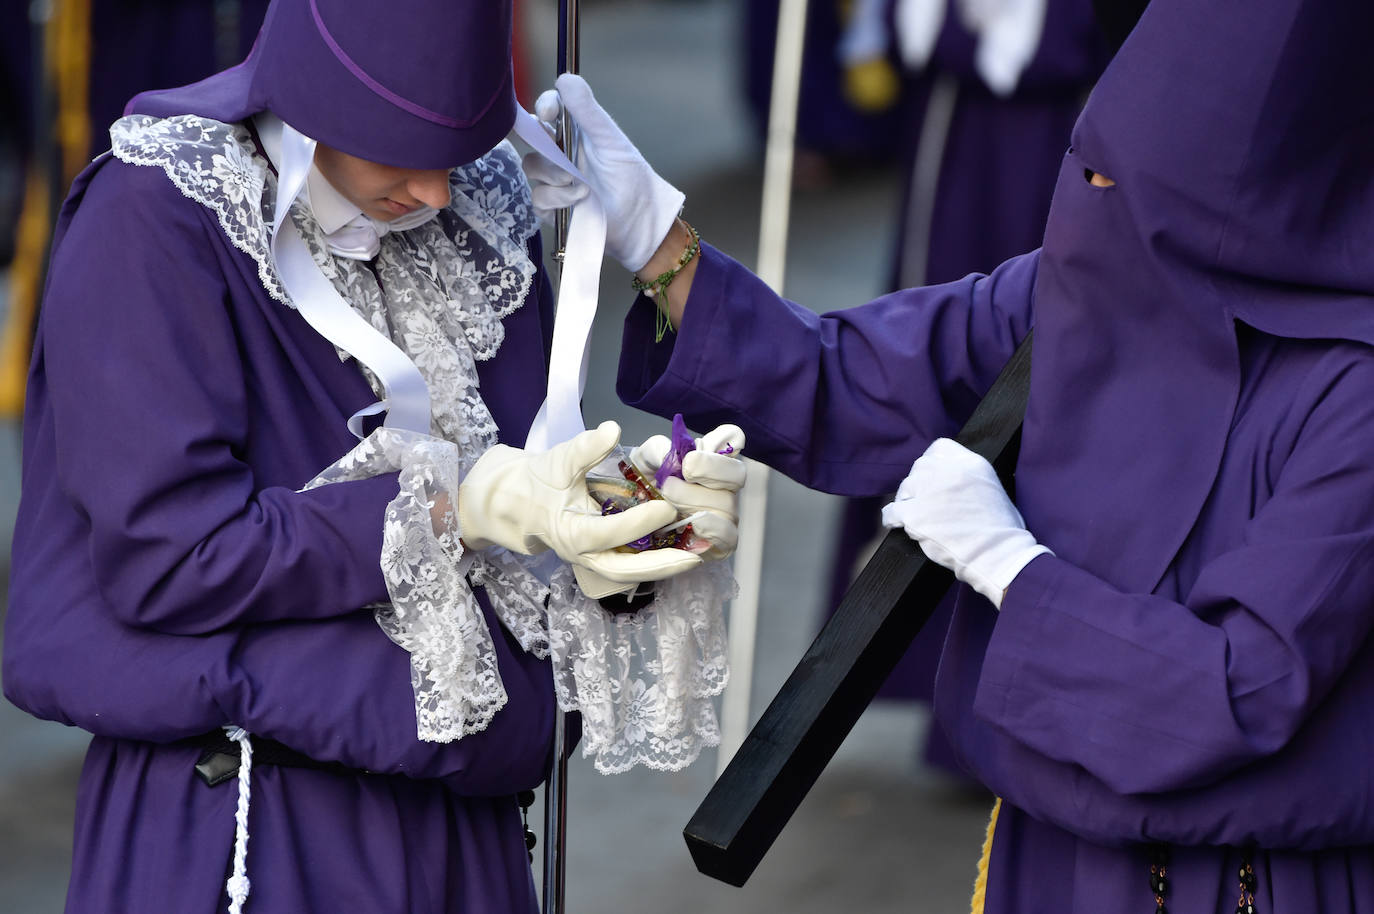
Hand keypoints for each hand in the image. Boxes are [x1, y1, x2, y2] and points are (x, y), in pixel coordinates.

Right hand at [459, 421, 701, 590]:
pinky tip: (682, 548)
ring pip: (630, 571)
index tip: (666, 507)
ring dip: (663, 566)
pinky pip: (631, 562)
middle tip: (695, 556)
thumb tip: (611, 429)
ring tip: (696, 556)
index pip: (607, 533)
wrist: (509, 503)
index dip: (638, 522)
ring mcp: (592, 558)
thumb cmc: (533, 481)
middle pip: (624, 569)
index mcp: (569, 533)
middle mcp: (583, 553)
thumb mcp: (556, 461)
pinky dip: (655, 558)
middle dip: (660, 565)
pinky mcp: (601, 554)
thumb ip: (583, 448)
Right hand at [521, 74, 684, 271]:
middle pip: (531, 137)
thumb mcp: (609, 138)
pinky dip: (558, 199)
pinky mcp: (550, 206)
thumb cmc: (629, 175)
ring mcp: (552, 179)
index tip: (550, 112)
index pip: (547, 110)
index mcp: (573, 132)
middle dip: (543, 142)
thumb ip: (587, 109)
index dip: (544, 107)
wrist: (638, 217)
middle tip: (561, 151)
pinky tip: (579, 201)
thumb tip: (565, 78)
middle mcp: (559, 153)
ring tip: (582, 185)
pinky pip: (538, 197)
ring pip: (532, 167)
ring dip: (555, 175)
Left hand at [631, 424, 746, 560]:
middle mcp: (722, 485)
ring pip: (727, 503)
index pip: (732, 439)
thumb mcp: (642, 465)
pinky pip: (729, 535)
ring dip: (696, 500)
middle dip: (709, 469)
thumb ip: (657, 450)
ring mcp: (725, 514)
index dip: (727, 438)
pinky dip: (714, 527)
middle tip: (677, 475)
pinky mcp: (722, 543)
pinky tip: (696, 523)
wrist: (634, 531)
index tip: (696, 449)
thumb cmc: (643, 492)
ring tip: (668, 500)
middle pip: (737, 472)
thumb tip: (670, 452)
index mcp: (707, 459)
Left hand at [879, 438, 1049, 608]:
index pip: (940, 448)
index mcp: (970, 463)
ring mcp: (930, 492)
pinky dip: (892, 519)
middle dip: (918, 482)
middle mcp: (948, 471)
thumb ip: (968, 478)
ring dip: (907, 499)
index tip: (931, 476)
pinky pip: (892, 512)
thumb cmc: (1002, 529)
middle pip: (920, 466)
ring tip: (914, 514)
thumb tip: (947, 484)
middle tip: (921, 499)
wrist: (998, 554)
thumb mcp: (991, 488)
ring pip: (906, 487)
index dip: (932, 462)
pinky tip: (896, 523)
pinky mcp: (915, 515)